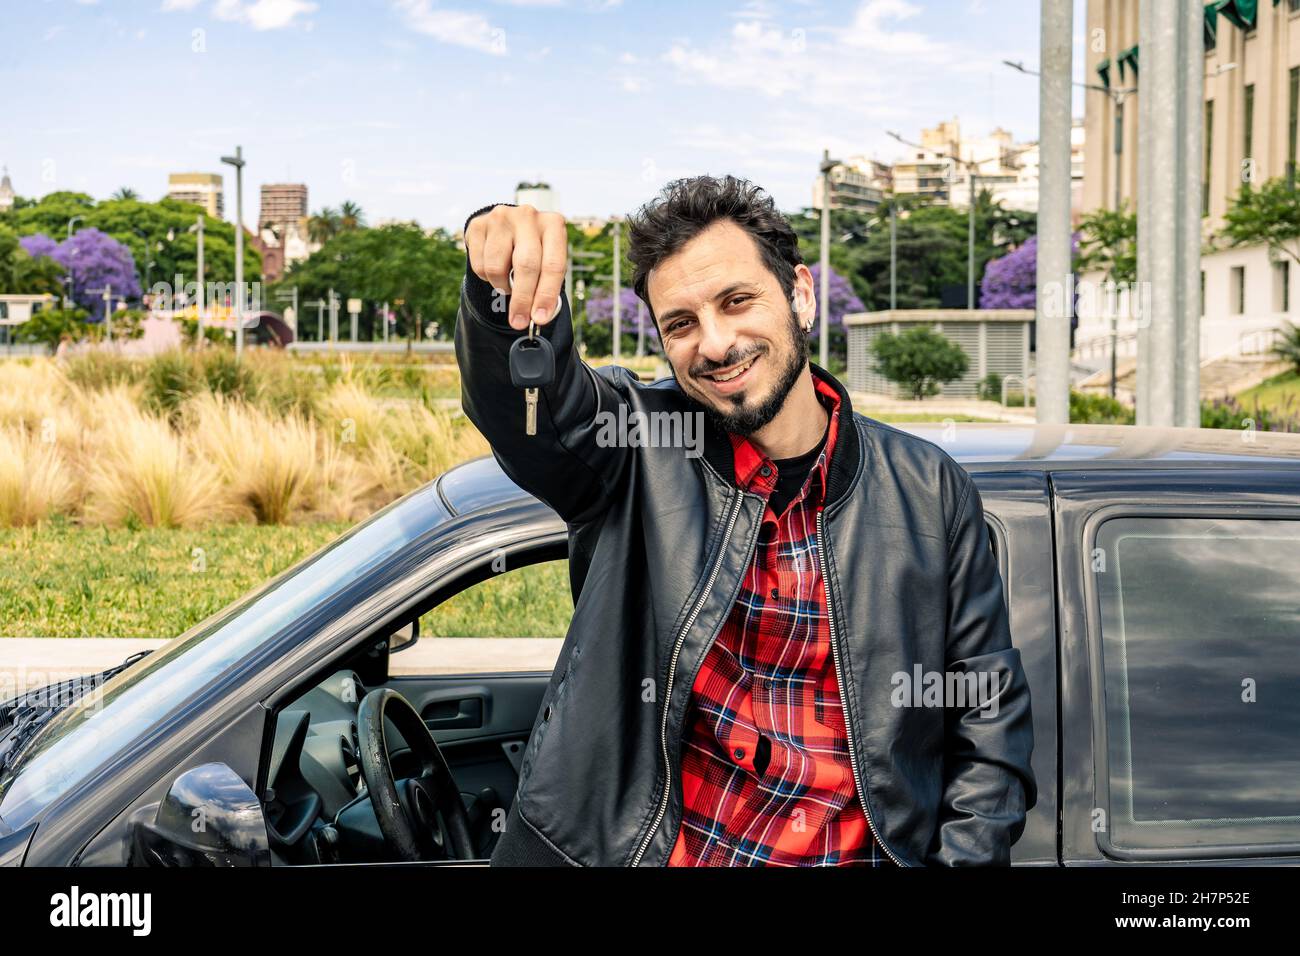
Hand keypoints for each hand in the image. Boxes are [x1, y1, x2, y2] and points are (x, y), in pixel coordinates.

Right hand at [465, 204, 567, 330]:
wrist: (507, 227)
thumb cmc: (533, 250)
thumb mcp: (546, 261)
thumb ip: (546, 285)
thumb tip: (538, 317)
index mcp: (553, 224)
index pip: (553, 264)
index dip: (546, 295)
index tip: (540, 319)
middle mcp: (528, 216)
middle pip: (526, 266)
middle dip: (522, 300)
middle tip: (519, 322)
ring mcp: (501, 217)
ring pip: (497, 267)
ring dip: (502, 286)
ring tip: (508, 283)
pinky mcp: (477, 225)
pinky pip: (479, 265)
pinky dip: (486, 277)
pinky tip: (494, 268)